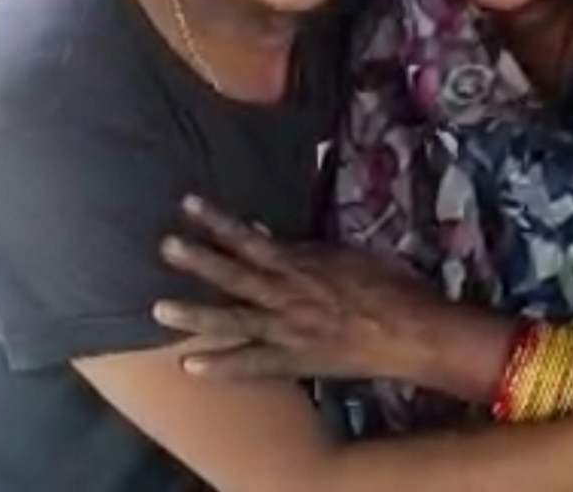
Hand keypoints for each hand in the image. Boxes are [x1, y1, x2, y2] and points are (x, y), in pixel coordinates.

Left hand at [153, 196, 459, 384]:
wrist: (413, 332)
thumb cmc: (391, 286)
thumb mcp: (351, 255)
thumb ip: (313, 250)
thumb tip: (284, 240)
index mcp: (303, 264)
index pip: (252, 238)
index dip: (219, 222)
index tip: (188, 204)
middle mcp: (289, 295)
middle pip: (236, 275)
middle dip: (199, 260)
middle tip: (165, 246)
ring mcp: (288, 331)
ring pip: (235, 320)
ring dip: (196, 315)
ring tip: (159, 310)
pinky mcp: (295, 362)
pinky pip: (253, 365)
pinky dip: (222, 367)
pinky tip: (189, 366)